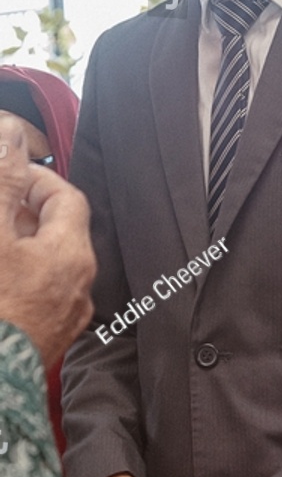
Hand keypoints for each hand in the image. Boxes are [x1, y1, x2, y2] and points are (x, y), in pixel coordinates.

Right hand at [0, 118, 95, 365]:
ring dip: (20, 244)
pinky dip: (20, 276)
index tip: (9, 173)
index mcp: (72, 255)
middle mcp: (79, 286)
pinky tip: (1, 280)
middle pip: (59, 231)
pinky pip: (40, 294)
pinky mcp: (47, 340)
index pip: (67, 197)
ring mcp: (65, 317)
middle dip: (24, 212)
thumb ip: (5, 183)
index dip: (37, 179)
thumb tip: (12, 136)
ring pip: (48, 264)